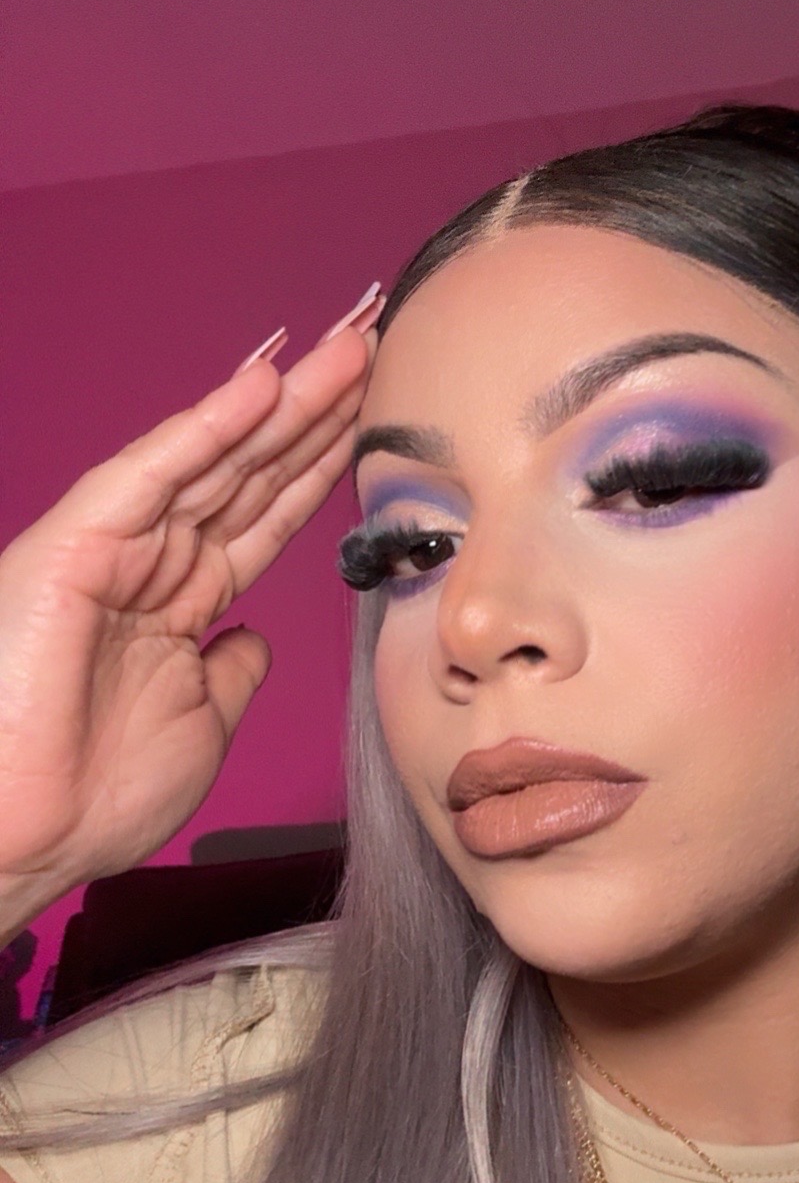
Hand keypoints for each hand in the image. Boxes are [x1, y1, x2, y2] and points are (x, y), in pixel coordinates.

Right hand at [0, 296, 381, 923]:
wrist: (20, 837)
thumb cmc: (95, 798)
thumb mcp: (200, 727)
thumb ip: (230, 669)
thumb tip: (254, 637)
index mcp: (183, 604)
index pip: (269, 515)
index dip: (323, 465)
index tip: (378, 417)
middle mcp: (154, 564)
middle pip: (253, 472)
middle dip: (317, 412)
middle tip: (378, 345)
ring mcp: (115, 549)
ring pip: (216, 460)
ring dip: (283, 402)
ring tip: (346, 347)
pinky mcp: (79, 547)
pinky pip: (153, 475)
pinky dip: (207, 429)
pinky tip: (260, 385)